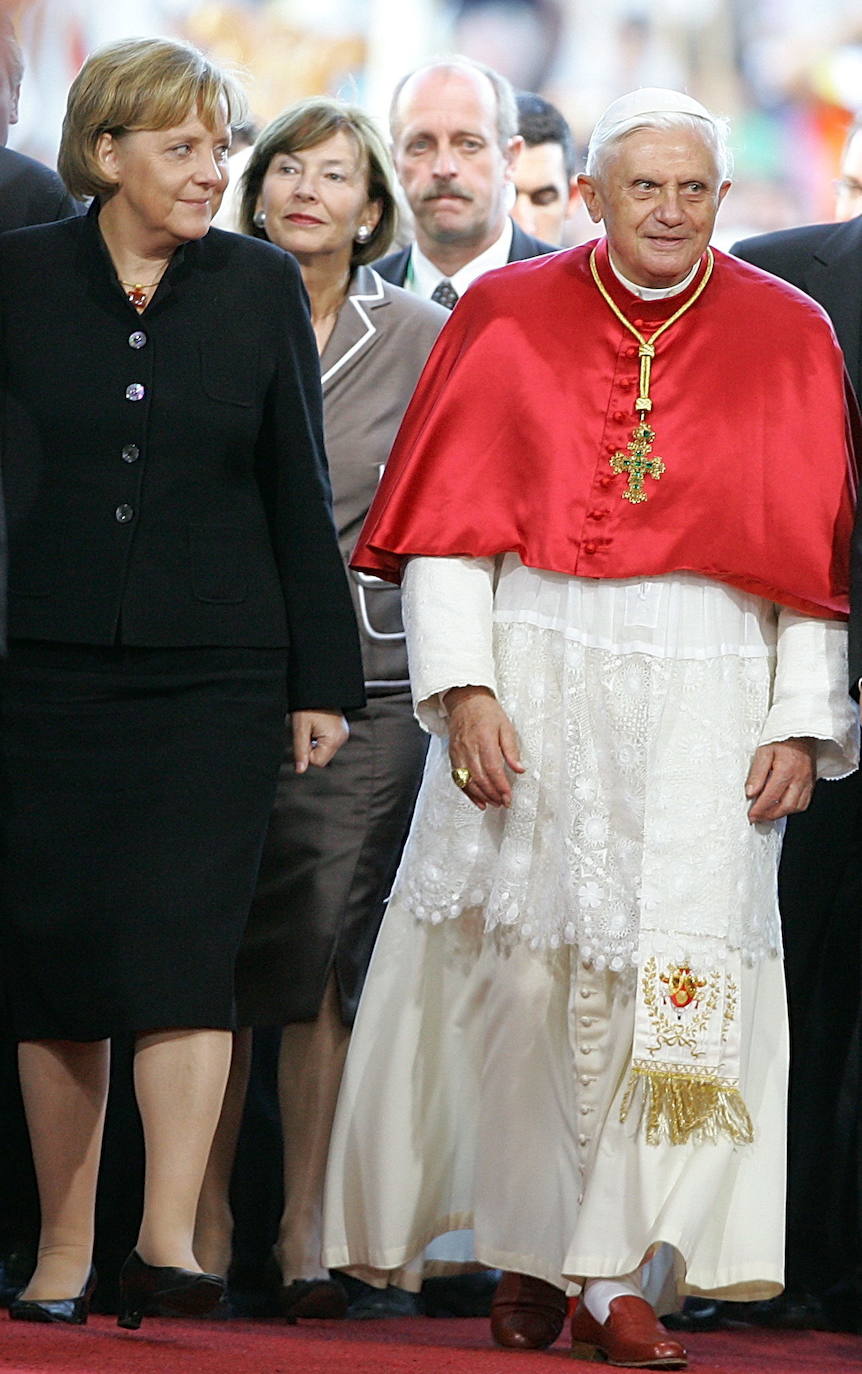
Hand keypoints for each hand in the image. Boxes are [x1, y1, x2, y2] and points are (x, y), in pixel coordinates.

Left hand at [291, 709, 348, 772]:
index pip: (318, 762)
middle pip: (322, 757)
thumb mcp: (300, 729)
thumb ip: (300, 751)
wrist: (318, 688)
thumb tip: (300, 770)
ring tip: (313, 726)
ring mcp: (343, 734)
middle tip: (309, 730)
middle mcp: (342, 738)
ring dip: (316, 742)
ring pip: (324, 750)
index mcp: (334, 739)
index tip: (305, 736)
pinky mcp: (341, 731)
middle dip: (312, 747)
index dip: (307, 752)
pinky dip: (321, 737)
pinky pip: (328, 742)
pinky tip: (318, 726)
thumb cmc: (308, 705)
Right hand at [444, 685, 524, 810]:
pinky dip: (468, 792)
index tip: (508, 796)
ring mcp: (458, 753)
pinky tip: (478, 801)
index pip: (492, 768)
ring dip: (481, 796)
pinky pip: (458, 778)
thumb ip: (512, 750)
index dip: (501, 785)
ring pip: (468, 781)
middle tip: (503, 802)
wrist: (465, 700)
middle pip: (480, 778)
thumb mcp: (506, 726)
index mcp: (484, 739)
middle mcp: (469, 748)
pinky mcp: (453, 756)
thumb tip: (520, 769)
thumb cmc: (487, 712)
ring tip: (493, 803)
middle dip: (492, 794)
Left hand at [745, 738, 815, 821]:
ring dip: (781, 814)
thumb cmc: (782, 739)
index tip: (751, 815)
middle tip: (757, 817)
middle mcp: (799, 778)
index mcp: (786, 770)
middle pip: (786, 806)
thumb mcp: (763, 751)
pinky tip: (782, 807)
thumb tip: (750, 792)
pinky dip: (792, 808)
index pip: (771, 796)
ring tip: (767, 814)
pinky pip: (805, 802)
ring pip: (797, 807)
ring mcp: (808, 781)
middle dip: (769, 815)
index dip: (760, 809)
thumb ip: (757, 773)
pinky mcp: (811, 782)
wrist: (802, 732)